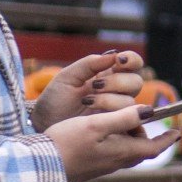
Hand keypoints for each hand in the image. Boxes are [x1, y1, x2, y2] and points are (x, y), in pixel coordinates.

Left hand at [31, 51, 145, 131]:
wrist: (45, 124)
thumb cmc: (55, 100)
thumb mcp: (68, 76)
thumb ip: (90, 63)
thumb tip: (114, 55)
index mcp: (108, 74)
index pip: (132, 64)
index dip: (131, 60)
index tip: (119, 61)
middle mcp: (117, 91)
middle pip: (136, 82)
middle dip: (117, 82)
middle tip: (95, 86)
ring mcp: (118, 110)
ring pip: (131, 101)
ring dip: (109, 99)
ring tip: (87, 102)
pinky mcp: (117, 126)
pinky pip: (127, 119)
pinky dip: (113, 114)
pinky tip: (96, 114)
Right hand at [47, 106, 179, 181]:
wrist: (40, 167)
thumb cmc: (67, 144)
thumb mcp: (96, 126)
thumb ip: (124, 118)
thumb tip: (149, 111)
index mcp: (123, 152)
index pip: (154, 148)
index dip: (167, 139)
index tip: (177, 132)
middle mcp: (117, 161)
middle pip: (141, 147)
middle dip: (145, 133)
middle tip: (138, 117)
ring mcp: (104, 165)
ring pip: (127, 150)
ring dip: (129, 135)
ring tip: (119, 119)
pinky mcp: (92, 165)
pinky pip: (113, 152)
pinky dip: (115, 139)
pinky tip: (101, 131)